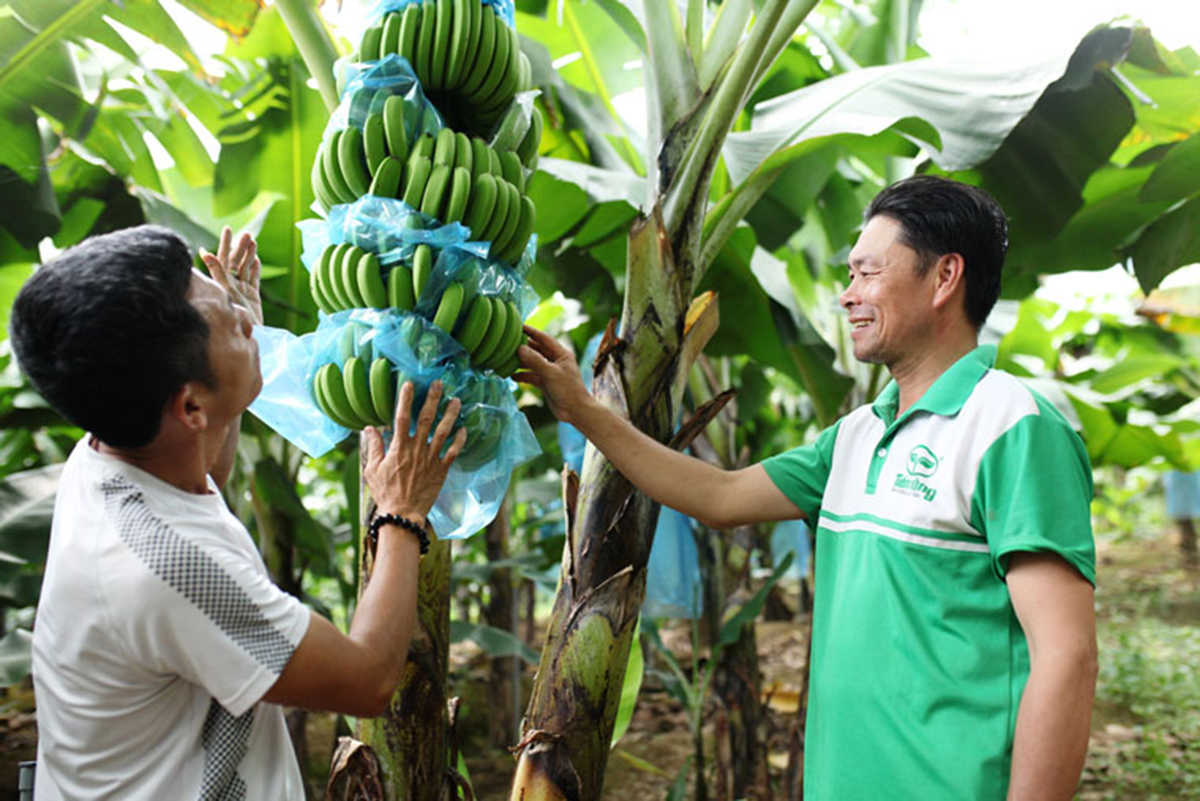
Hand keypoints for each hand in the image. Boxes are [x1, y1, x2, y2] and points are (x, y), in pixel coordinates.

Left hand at [201, 226, 262, 325]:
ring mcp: (242, 289)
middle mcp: (231, 284)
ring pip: (246, 267)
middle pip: (236, 261)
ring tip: (253, 241)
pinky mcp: (252, 296)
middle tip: (247, 234)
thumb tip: (204, 252)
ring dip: (249, 254)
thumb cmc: (232, 315)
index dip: (226, 244)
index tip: (228, 229)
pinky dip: (255, 268)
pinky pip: (253, 278)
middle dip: (241, 247)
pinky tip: (256, 259)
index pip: (224, 258)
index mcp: (222, 281)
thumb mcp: (224, 291)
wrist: (247, 335)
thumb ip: (217, 271)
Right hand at [362, 381, 466, 524]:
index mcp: (399, 447)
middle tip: (438, 383)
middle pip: (426, 419)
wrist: (403, 514)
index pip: (401, 418)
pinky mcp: (441, 470)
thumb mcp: (372, 470)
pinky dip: (459, 441)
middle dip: (432, 399)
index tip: (408, 384)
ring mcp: (431, 459)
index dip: (405, 399)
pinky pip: (453, 452)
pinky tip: (464, 429)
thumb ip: (373, 447)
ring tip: (456, 400)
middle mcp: (417, 449)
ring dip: (450, 415)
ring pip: (443, 432)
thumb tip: (370, 428)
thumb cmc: (385, 493)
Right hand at [514, 326, 590, 425]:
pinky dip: (522, 375)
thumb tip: (520, 349)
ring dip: (521, 362)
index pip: (544, 338)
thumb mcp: (551, 373)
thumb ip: (535, 361)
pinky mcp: (545, 383)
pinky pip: (531, 376)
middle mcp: (555, 361)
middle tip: (508, 342)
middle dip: (524, 346)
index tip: (518, 326)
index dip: (531, 331)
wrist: (575, 411)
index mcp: (561, 354)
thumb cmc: (568, 390)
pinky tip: (511, 376)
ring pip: (533, 363)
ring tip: (507, 359)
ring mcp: (550, 372)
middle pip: (537, 349)